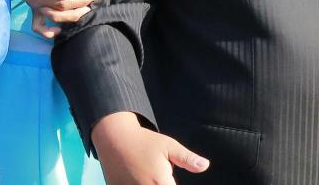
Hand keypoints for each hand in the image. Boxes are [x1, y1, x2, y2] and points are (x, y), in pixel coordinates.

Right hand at [92, 114, 209, 184]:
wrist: (114, 138)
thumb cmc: (145, 141)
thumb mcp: (169, 146)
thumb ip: (187, 159)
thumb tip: (205, 166)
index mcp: (161, 183)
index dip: (173, 184)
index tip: (169, 178)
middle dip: (164, 184)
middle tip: (158, 171)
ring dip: (152, 184)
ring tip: (147, 172)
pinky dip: (137, 183)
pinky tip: (136, 174)